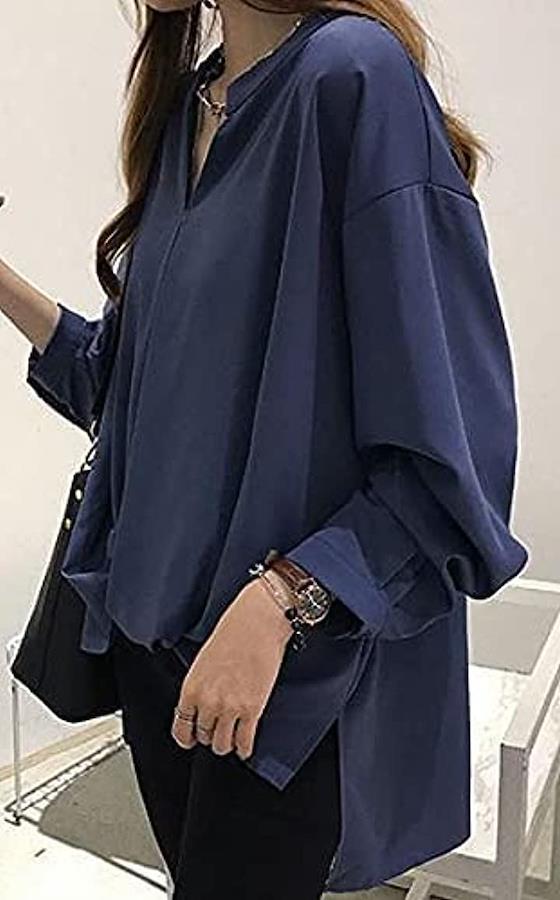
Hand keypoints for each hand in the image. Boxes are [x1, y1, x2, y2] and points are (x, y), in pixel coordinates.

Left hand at [171, 575, 293, 759]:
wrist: (258, 621)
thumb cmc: (233, 632)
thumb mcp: (203, 661)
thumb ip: (200, 687)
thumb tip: (202, 706)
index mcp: (190, 688)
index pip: (181, 730)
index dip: (188, 737)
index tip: (193, 738)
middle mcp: (207, 702)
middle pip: (204, 738)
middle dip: (211, 735)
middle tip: (219, 728)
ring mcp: (230, 708)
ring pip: (222, 746)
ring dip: (227, 743)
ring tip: (233, 736)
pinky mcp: (253, 710)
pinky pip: (245, 742)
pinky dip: (245, 748)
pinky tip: (246, 745)